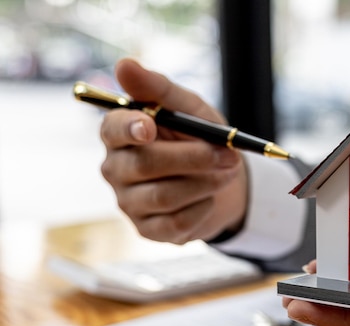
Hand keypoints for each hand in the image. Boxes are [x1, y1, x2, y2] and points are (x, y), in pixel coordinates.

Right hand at [99, 58, 247, 243]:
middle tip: (230, 156)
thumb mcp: (188, 108)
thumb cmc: (198, 137)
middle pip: (145, 165)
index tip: (151, 126)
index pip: (113, 129)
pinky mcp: (148, 230)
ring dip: (206, 182)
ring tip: (229, 171)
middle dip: (194, 159)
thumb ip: (159, 89)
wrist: (221, 178)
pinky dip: (203, 208)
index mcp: (120, 133)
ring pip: (165, 196)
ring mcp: (129, 202)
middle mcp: (116, 168)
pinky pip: (176, 223)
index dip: (130, 127)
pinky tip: (211, 197)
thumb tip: (125, 65)